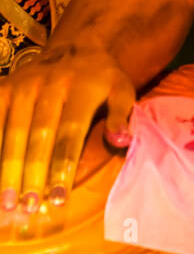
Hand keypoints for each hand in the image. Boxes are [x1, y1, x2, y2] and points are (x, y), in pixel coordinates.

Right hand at [0, 44, 136, 220]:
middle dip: (31, 174)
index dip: (62, 167)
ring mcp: (23, 85)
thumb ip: (121, 115)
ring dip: (7, 168)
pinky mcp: (4, 88)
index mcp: (81, 86)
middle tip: (27, 207)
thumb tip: (121, 140)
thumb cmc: (101, 79)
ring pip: (11, 132)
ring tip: (6, 203)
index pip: (70, 132)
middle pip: (38, 135)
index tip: (58, 200)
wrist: (76, 46)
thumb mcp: (121, 89)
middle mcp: (49, 84)